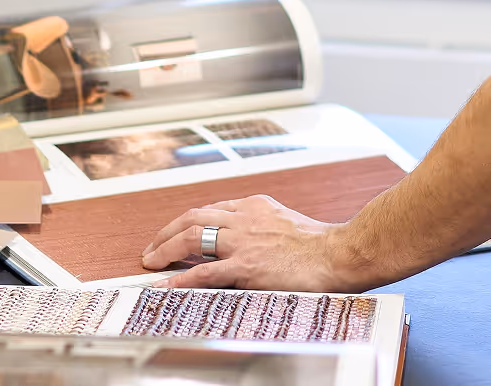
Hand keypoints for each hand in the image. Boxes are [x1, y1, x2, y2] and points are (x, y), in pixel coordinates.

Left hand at [141, 195, 342, 291]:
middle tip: (152, 249)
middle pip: (192, 218)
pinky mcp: (246, 267)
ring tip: (150, 263)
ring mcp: (242, 242)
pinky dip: (180, 277)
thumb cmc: (318, 242)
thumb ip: (259, 223)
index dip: (186, 223)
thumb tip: (243, 236)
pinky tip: (166, 285)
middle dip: (166, 233)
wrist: (339, 253)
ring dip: (164, 250)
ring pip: (191, 238)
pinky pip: (204, 272)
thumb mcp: (283, 218)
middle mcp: (243, 219)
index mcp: (252, 206)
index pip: (209, 210)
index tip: (174, 234)